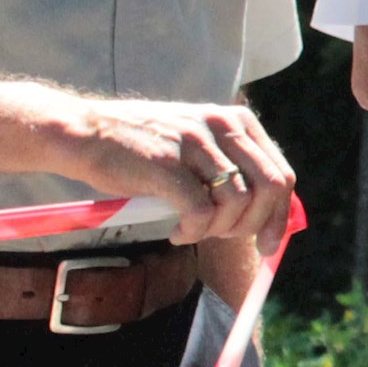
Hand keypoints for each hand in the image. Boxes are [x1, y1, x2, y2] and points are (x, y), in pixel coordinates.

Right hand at [50, 96, 294, 244]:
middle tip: (229, 240)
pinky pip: (202, 213)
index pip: (281, 174)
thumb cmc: (143, 148)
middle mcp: (222, 125)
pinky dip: (194, 231)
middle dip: (256, 225)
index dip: (280, 216)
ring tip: (193, 230)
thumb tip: (269, 217)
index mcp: (236, 121)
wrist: (87, 133)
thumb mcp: (198, 144)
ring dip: (218, 229)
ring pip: (236, 203)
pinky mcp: (168, 166)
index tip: (269, 245)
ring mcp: (195, 143)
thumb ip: (233, 168)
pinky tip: (177, 231)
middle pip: (268, 188)